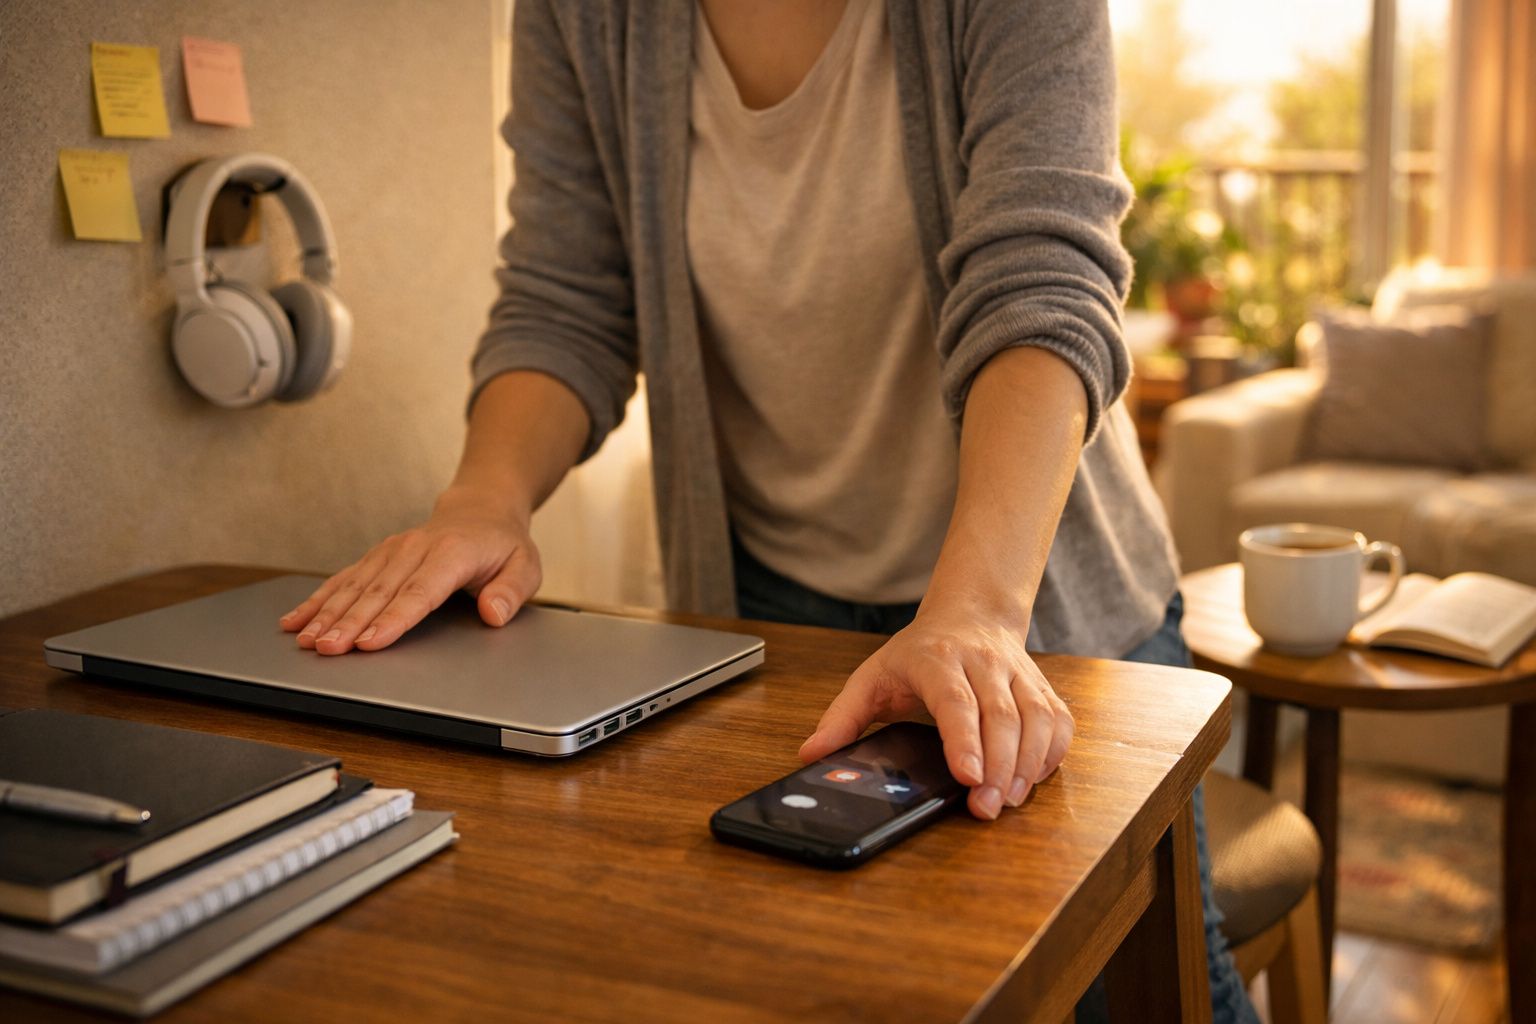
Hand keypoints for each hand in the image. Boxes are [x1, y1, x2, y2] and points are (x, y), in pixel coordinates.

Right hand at [279, 489, 541, 654]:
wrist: (480, 510)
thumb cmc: (503, 546)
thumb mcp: (526, 566)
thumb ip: (511, 591)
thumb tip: (493, 613)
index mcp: (452, 553)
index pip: (420, 591)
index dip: (394, 618)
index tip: (371, 643)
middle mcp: (415, 548)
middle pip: (379, 592)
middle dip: (350, 623)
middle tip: (328, 650)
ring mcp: (392, 551)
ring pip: (355, 586)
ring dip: (328, 614)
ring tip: (307, 641)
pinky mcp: (376, 557)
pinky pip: (344, 579)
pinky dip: (318, 600)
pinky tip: (295, 621)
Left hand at [797, 608, 1072, 819]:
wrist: (970, 615)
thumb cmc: (917, 655)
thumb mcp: (871, 678)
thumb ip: (842, 718)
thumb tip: (811, 754)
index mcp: (938, 659)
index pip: (956, 701)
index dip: (965, 739)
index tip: (968, 777)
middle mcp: (984, 663)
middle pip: (1001, 716)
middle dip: (999, 767)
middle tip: (987, 808)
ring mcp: (1018, 674)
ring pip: (1037, 718)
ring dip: (1028, 764)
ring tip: (1009, 801)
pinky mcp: (1042, 687)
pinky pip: (1059, 721)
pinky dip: (1052, 754)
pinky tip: (1032, 780)